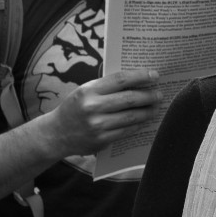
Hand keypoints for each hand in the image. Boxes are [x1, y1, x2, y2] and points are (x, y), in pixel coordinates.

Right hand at [43, 68, 161, 156]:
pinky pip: (126, 131)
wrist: (56, 134)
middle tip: (159, 94)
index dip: (140, 76)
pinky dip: (138, 125)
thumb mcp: (85, 91)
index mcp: (88, 90)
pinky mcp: (101, 141)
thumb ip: (106, 87)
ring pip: (131, 117)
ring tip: (155, 108)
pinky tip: (144, 121)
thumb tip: (137, 81)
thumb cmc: (75, 108)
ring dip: (147, 112)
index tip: (154, 75)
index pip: (120, 79)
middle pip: (129, 99)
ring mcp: (97, 126)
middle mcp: (92, 107)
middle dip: (148, 96)